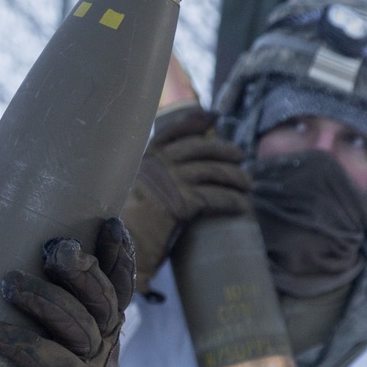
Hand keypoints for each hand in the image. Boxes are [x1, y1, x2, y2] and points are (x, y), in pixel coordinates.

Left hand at [0, 218, 133, 366]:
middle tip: (54, 248)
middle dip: (80, 268)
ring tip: (9, 283)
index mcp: (101, 327)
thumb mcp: (47, 342)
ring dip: (44, 300)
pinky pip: (53, 365)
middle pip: (101, 298)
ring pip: (78, 326)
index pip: (118, 284)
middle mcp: (103, 344)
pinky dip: (24, 346)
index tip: (108, 222)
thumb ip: (36, 311)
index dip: (118, 254)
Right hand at [121, 107, 251, 292]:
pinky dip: (233, 200)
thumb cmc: (125, 225)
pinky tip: (242, 205)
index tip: (214, 116)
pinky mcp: (183, 204)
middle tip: (240, 156)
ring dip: (236, 177)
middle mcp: (159, 164)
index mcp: (144, 158)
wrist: (118, 249)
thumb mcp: (133, 191)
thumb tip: (174, 172)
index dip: (196, 121)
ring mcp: (171, 182)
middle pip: (201, 148)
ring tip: (247, 184)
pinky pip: (216, 197)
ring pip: (213, 171)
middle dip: (224, 150)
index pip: (174, 131)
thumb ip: (151, 177)